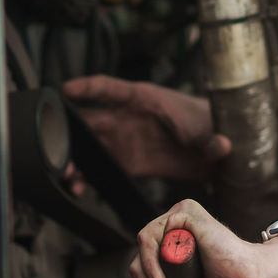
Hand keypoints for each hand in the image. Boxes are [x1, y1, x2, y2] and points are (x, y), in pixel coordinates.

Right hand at [63, 75, 229, 181]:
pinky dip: (87, 178)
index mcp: (144, 99)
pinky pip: (101, 169)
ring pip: (90, 147)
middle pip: (91, 119)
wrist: (218, 150)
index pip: (110, 88)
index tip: (66, 89)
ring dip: (74, 157)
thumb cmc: (211, 125)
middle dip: (69, 129)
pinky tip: (78, 188)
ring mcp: (125, 140)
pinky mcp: (128, 163)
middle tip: (55, 143)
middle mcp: (128, 117)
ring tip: (65, 173)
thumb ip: (212, 141)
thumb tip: (223, 146)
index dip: (87, 88)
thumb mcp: (211, 131)